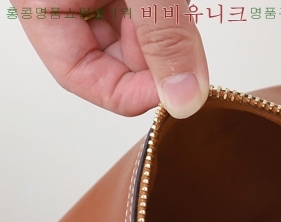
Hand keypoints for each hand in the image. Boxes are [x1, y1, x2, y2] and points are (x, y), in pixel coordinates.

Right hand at [12, 0, 208, 116]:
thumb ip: (162, 34)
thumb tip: (183, 98)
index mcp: (41, 1)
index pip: (80, 76)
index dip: (130, 91)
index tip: (173, 89)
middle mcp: (63, 1)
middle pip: (110, 59)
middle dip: (152, 57)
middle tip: (178, 38)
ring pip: (132, 37)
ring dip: (164, 34)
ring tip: (168, 4)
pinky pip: (144, 14)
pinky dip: (168, 14)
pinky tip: (173, 2)